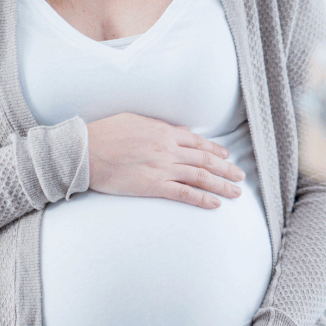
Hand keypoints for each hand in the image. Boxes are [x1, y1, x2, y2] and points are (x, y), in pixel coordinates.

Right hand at [86, 112, 246, 209]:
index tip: (227, 156)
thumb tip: (180, 130)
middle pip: (206, 160)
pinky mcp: (154, 186)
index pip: (198, 142)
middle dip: (226, 169)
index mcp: (164, 132)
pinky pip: (184, 194)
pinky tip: (215, 204)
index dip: (215, 150)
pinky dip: (203, 199)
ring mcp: (163, 168)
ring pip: (201, 177)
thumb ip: (160, 125)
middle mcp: (168, 149)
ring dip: (222, 185)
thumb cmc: (105, 133)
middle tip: (240, 176)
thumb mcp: (135, 120)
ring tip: (236, 193)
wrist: (85, 151)